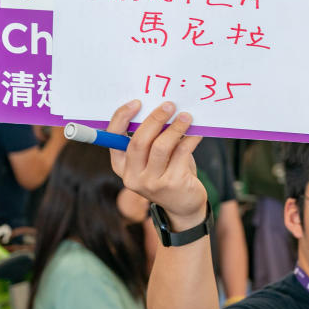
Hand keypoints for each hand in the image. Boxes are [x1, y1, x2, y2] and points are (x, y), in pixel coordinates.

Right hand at [107, 101, 206, 231]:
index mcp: (121, 166)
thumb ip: (152, 139)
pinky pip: (181, 153)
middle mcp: (131, 176)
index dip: (122, 118)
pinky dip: (190, 139)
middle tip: (169, 105)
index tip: (136, 102)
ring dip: (175, 128)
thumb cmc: (169, 173)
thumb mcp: (154, 159)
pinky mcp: (172, 184)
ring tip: (186, 116)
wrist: (184, 206)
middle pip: (138, 141)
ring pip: (160, 147)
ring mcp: (151, 183)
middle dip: (154, 119)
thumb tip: (163, 109)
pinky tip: (196, 133)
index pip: (112, 138)